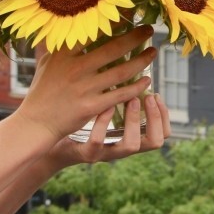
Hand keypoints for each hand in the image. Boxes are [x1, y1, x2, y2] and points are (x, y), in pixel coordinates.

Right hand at [15, 25, 157, 140]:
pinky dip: (137, 86)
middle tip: (150, 30)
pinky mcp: (92, 106)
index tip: (130, 13)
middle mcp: (75, 69)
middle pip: (113, 49)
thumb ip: (56, 43)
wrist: (36, 123)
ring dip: (142, 60)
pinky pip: (120, 93)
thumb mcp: (46, 62)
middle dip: (136, 37)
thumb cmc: (42, 90)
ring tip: (153, 52)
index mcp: (64, 54)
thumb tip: (59, 20)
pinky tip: (147, 80)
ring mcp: (85, 88)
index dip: (113, 21)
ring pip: (122, 71)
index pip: (93, 32)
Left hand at [45, 93, 171, 168]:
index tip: (156, 94)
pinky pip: (98, 142)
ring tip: (132, 99)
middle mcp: (122, 147)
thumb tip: (132, 59)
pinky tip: (104, 106)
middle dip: (155, 118)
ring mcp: (105, 153)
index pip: (162, 133)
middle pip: (154, 142)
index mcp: (130, 136)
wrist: (50, 138)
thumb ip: (117, 91)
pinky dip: (103, 123)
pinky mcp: (86, 153)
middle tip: (148, 95)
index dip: (164, 115)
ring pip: (131, 145)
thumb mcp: (101, 106)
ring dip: (134, 121)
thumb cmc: (77, 117)